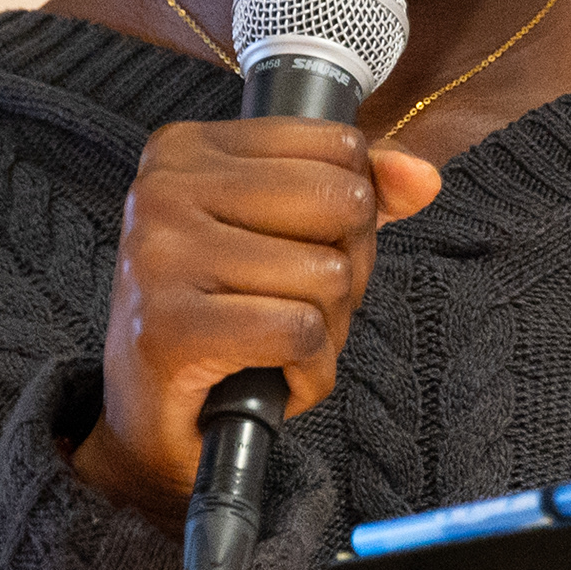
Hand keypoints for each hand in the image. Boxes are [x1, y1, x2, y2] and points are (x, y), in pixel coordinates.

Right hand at [70, 118, 443, 519]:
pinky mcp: (168, 328)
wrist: (149, 420)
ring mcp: (159, 256)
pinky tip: (273, 376)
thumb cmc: (220, 318)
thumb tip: (421, 176)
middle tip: (299, 306)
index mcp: (188, 149)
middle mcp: (163, 190)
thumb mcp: (284, 238)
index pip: (338, 148)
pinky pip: (301, 333)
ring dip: (328, 330)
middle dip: (348, 272)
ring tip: (279, 345)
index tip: (303, 251)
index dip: (352, 212)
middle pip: (341, 205)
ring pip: (328, 274)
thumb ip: (356, 193)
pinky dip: (309, 371)